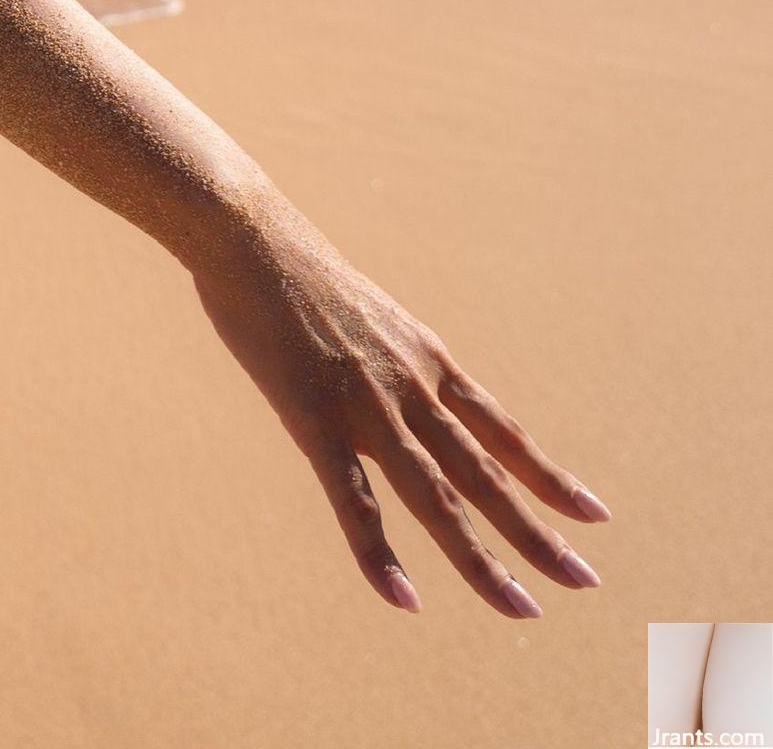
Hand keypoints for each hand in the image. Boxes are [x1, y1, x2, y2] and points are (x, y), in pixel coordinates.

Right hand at [191, 196, 609, 616]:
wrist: (253, 239)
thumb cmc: (301, 275)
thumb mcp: (370, 318)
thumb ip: (391, 362)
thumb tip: (405, 391)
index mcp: (427, 360)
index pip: (503, 430)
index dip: (548, 475)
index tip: (595, 515)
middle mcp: (412, 386)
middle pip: (484, 473)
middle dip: (537, 532)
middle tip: (586, 583)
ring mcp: (367, 405)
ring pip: (436, 495)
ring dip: (481, 559)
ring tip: (523, 610)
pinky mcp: (315, 420)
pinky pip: (354, 500)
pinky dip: (379, 554)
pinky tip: (404, 599)